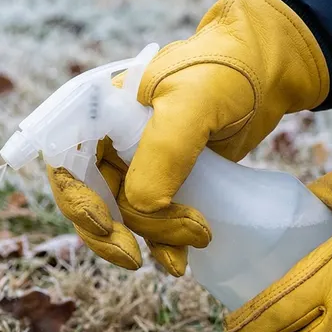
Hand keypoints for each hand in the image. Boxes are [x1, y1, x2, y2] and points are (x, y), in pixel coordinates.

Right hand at [50, 0, 329, 273]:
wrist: (268, 73)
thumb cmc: (225, 71)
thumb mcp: (191, 103)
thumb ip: (161, 154)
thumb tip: (139, 210)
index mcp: (97, 113)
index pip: (62, 163)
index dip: (74, 198)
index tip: (104, 225)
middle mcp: (107, 142)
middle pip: (87, 199)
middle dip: (107, 233)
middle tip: (134, 256)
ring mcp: (134, 166)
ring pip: (119, 218)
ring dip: (146, 240)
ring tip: (188, 248)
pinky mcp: (162, 186)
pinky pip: (148, 226)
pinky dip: (162, 246)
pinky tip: (179, 260)